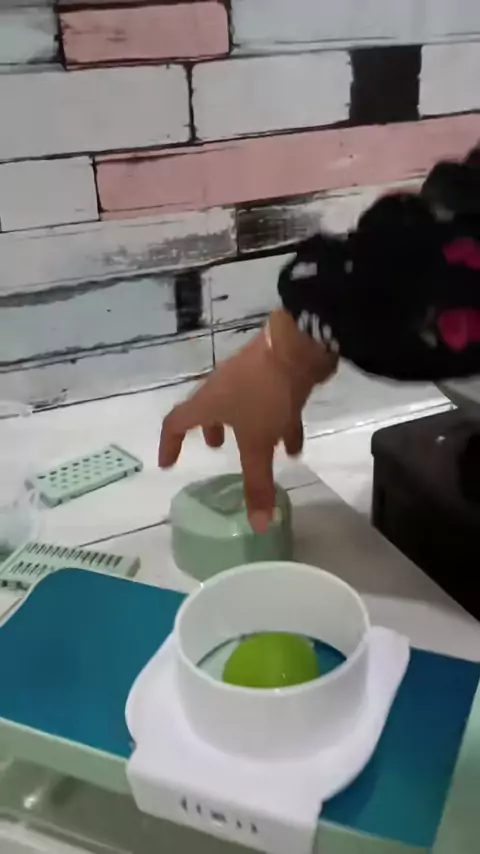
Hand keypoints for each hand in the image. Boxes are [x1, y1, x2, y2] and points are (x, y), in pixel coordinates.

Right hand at [159, 313, 336, 531]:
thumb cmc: (265, 394)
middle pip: (207, 410)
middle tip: (215, 448)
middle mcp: (221, 387)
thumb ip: (257, 483)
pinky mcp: (273, 374)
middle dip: (210, 430)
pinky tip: (294, 446)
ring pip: (240, 407)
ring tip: (258, 449)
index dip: (168, 445)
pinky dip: (277, 425)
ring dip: (246, 428)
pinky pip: (269, 404)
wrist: (298, 346)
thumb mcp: (259, 443)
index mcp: (207, 402)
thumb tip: (257, 526)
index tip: (168, 464)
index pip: (175, 423)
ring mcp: (248, 378)